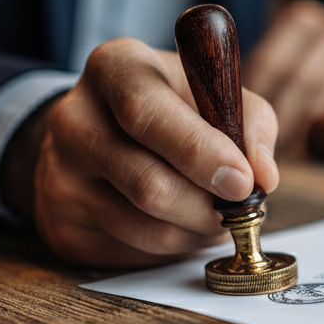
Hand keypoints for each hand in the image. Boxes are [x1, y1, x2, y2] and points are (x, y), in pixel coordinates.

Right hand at [0, 38, 278, 266]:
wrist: (101, 134)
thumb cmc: (174, 108)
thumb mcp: (215, 93)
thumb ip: (251, 124)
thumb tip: (264, 178)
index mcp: (114, 68)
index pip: (147, 113)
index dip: (200, 152)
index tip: (244, 181)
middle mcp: (74, 119)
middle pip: (148, 183)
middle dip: (208, 207)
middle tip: (241, 209)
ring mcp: (59, 178)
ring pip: (147, 229)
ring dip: (198, 230)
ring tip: (214, 212)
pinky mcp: (62, 227)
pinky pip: (135, 255)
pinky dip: (174, 248)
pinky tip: (181, 223)